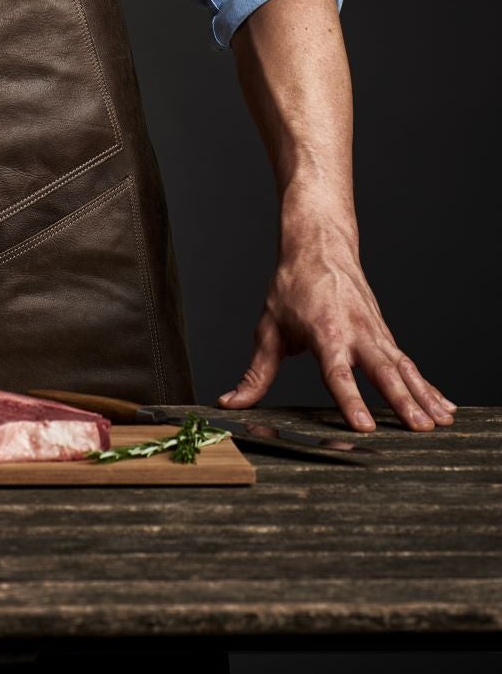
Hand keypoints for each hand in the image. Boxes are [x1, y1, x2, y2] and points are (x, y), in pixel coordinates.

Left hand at [217, 224, 454, 431]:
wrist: (319, 243)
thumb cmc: (292, 285)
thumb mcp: (268, 328)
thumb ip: (255, 373)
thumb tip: (230, 402)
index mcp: (325, 331)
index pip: (338, 372)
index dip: (350, 400)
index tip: (365, 426)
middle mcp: (356, 332)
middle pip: (382, 371)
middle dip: (402, 401)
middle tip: (420, 429)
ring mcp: (375, 332)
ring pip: (403, 367)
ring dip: (423, 395)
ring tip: (441, 423)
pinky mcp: (385, 334)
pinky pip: (409, 363)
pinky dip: (428, 384)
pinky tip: (443, 406)